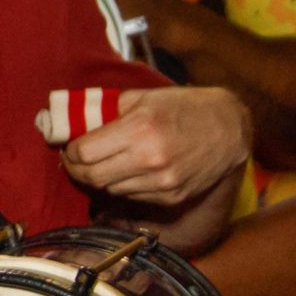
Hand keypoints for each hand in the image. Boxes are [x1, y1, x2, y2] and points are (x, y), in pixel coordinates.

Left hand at [60, 85, 250, 205]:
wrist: (229, 128)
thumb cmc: (183, 107)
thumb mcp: (142, 98)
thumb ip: (104, 110)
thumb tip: (66, 120)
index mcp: (139, 129)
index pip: (83, 153)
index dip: (70, 151)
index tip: (69, 146)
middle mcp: (150, 159)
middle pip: (91, 176)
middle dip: (76, 169)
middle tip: (75, 160)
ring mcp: (162, 181)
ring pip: (109, 189)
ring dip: (100, 178)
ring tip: (106, 162)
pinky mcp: (171, 197)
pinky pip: (131, 196)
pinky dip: (123, 186)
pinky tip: (129, 171)